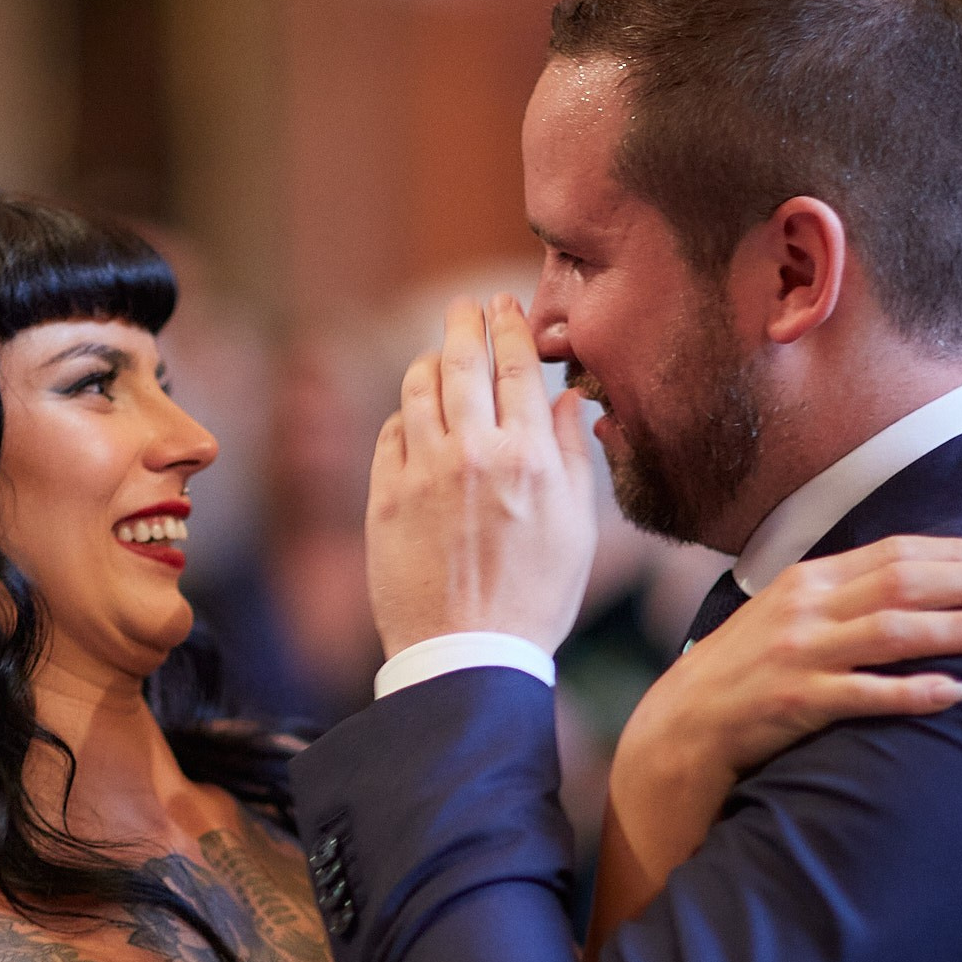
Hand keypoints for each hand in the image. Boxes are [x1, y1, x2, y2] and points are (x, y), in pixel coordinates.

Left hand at [365, 294, 597, 656]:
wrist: (466, 656)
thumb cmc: (534, 600)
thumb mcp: (578, 530)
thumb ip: (573, 457)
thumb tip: (569, 400)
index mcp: (529, 458)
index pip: (518, 368)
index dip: (510, 326)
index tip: (505, 304)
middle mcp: (474, 454)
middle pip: (464, 363)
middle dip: (465, 323)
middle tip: (466, 306)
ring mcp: (422, 473)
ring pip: (418, 389)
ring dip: (429, 361)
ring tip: (438, 354)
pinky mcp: (383, 497)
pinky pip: (390, 434)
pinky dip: (404, 416)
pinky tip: (413, 416)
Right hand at [625, 535, 961, 797]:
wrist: (678, 731)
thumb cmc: (742, 679)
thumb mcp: (786, 621)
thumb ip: (840, 601)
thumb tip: (911, 590)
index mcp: (808, 579)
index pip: (899, 552)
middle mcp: (806, 606)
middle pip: (906, 580)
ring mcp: (799, 653)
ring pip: (897, 628)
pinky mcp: (795, 702)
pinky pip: (868, 694)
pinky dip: (920, 690)